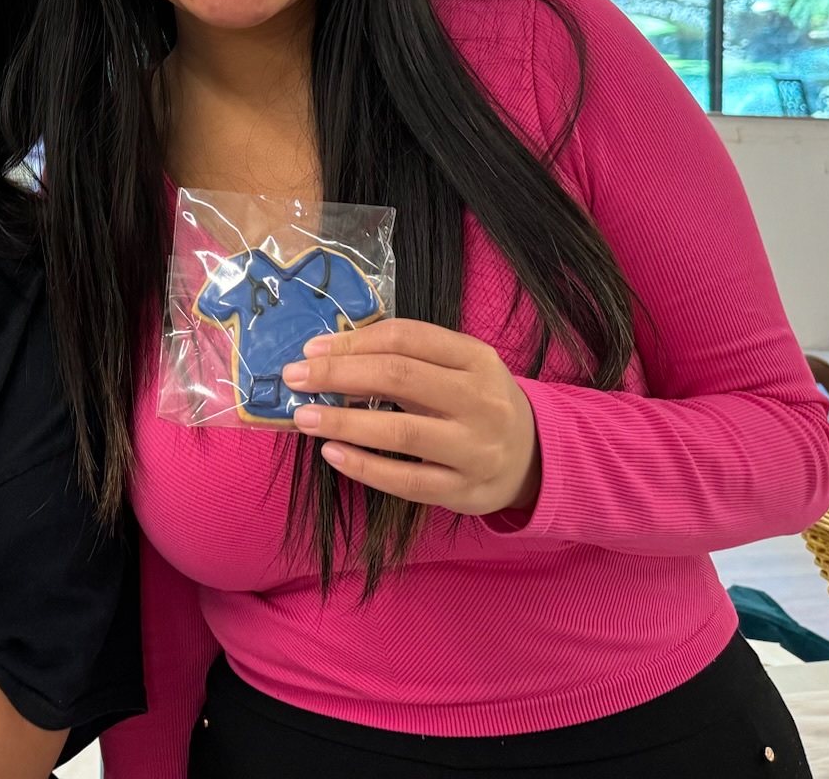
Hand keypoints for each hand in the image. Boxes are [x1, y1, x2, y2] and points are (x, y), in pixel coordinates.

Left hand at [282, 319, 542, 515]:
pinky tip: (332, 453)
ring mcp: (475, 448)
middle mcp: (480, 400)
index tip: (312, 349)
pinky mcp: (464, 490)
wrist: (534, 457)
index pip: (407, 338)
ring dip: (343, 421)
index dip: (355, 341)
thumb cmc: (479, 403)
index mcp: (477, 358)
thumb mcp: (460, 368)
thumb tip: (333, 353)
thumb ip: (410, 357)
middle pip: (399, 378)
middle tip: (295, 377)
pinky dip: (364, 466)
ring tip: (303, 417)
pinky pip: (406, 480)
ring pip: (400, 432)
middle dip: (339, 375)